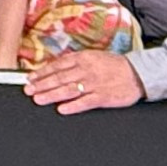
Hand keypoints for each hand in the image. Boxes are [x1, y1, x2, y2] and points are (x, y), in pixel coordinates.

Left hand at [27, 48, 141, 112]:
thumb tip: (55, 67)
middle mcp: (87, 70)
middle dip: (42, 85)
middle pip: (60, 78)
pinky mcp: (103, 97)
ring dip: (51, 94)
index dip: (42, 72)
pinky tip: (62, 109)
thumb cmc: (114, 65)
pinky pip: (85, 102)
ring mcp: (95, 84)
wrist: (138, 73)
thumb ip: (75, 62)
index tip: (30, 78)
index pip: (58, 65)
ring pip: (69, 90)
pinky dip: (73, 106)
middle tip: (28, 90)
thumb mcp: (94, 56)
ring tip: (38, 99)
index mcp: (83, 58)